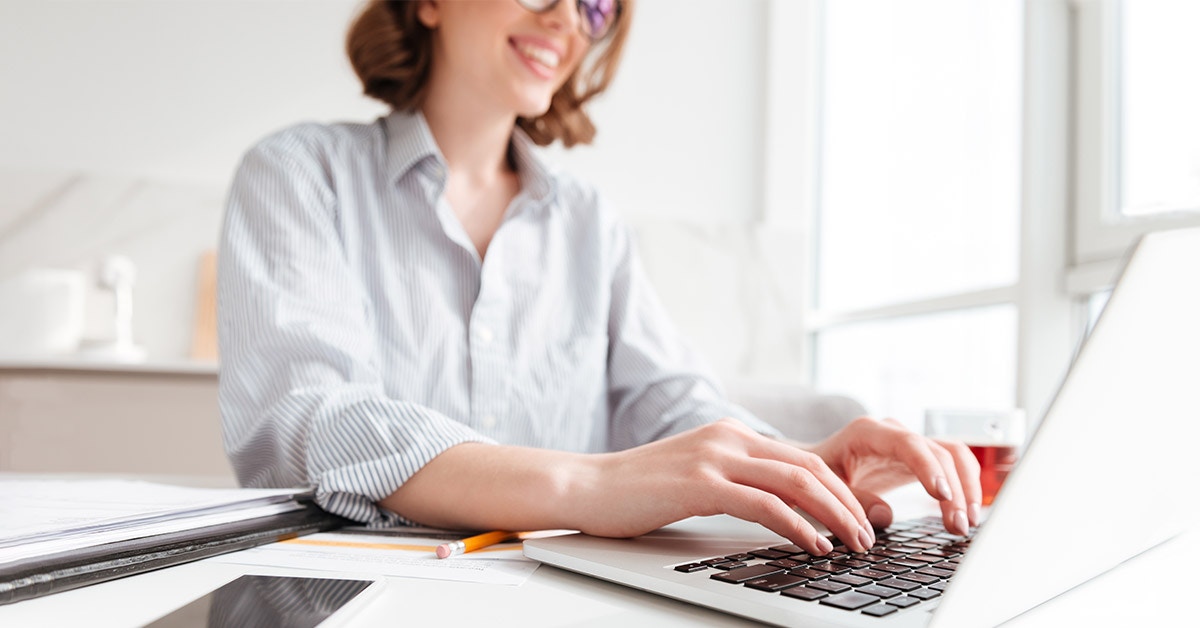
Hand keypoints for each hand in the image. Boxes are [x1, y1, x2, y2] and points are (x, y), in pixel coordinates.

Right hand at [583, 418, 877, 555]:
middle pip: (810, 467)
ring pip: (796, 482)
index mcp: (733, 434)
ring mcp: (715, 457)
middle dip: (848, 505)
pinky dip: (798, 526)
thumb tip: (779, 509)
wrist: (587, 486)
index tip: (858, 520)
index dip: (839, 491)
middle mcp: (729, 438)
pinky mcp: (700, 484)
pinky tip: (813, 546)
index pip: (803, 459)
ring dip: (834, 516)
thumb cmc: (639, 491)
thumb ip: (736, 481)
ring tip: (853, 544)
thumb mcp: (697, 476)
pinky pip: (764, 504)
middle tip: (868, 536)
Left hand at [809, 417, 981, 535]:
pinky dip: (963, 487)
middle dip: (953, 489)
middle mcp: (894, 432)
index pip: (908, 444)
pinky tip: (964, 514)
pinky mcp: (919, 458)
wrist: (816, 466)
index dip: (928, 468)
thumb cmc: (818, 475)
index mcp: (867, 432)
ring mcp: (909, 443)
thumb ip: (853, 499)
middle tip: (957, 525)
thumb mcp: (826, 487)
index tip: (941, 495)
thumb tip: (886, 516)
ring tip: (965, 523)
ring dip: (966, 488)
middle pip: (938, 452)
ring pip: (953, 456)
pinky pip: (951, 466)